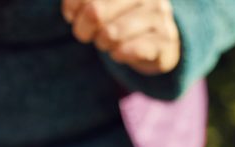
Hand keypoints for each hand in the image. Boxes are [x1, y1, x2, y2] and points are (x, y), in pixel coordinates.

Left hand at [62, 0, 179, 74]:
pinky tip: (120, 52)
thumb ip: (82, 3)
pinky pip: (129, 50)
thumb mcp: (103, 5)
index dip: (71, 7)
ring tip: (108, 42)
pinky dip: (119, 54)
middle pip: (95, 12)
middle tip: (89, 34)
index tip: (72, 16)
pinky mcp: (164, 40)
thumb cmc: (122, 20)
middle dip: (84, 29)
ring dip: (103, 43)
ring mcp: (158, 15)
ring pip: (111, 33)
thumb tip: (70, 11)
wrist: (160, 43)